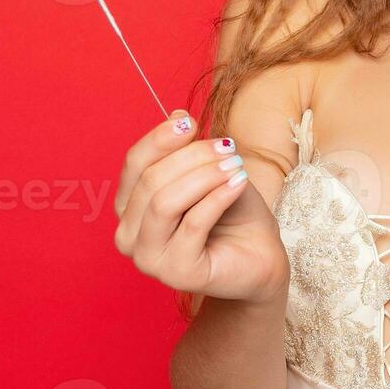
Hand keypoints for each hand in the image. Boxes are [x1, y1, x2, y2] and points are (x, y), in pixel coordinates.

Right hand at [113, 111, 289, 303]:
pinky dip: (218, 198)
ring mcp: (149, 259)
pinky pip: (193, 225)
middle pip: (150, 180)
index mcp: (130, 207)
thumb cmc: (231, 212)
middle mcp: (129, 236)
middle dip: (192, 157)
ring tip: (235, 165)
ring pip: (164, 203)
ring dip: (204, 177)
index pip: (134, 163)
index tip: (191, 123)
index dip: (160, 138)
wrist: (260, 252)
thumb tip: (177, 115)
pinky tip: (239, 184)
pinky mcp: (176, 273)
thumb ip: (185, 149)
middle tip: (229, 147)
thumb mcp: (208, 171)